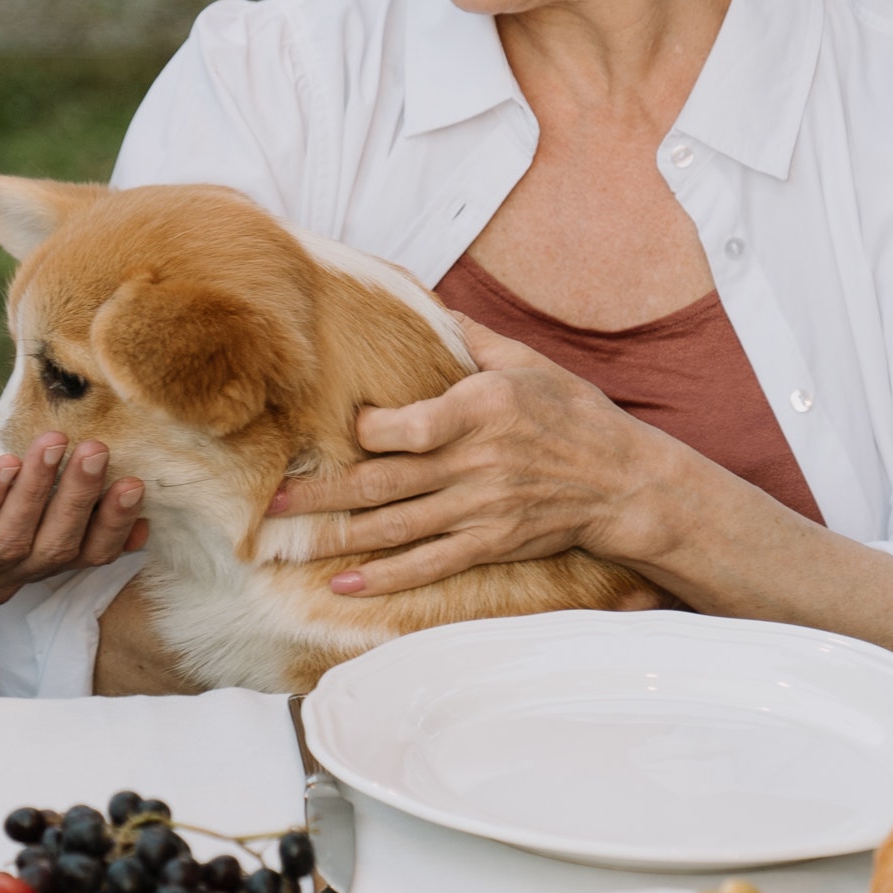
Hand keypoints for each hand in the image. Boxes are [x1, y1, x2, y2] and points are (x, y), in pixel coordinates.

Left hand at [0, 411, 145, 605]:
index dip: (110, 530)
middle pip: (49, 554)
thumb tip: (100, 427)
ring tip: (53, 445)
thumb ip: (39, 453)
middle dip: (79, 502)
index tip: (136, 490)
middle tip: (97, 452)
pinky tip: (4, 466)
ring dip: (38, 494)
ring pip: (9, 548)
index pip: (76, 556)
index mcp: (14, 561)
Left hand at [264, 322, 678, 598]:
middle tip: (268, 500)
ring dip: (336, 537)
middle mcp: (476, 462)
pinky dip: (385, 578)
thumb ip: (473, 339)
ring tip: (285, 542)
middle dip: (319, 493)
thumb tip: (430, 308)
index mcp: (481, 408)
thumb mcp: (529, 363)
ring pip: (395, 527)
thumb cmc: (575, 414)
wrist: (625, 482)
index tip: (337, 429)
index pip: (406, 426)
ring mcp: (481, 508)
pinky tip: (344, 584)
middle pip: (382, 482)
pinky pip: (428, 565)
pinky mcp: (490, 543)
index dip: (364, 431)